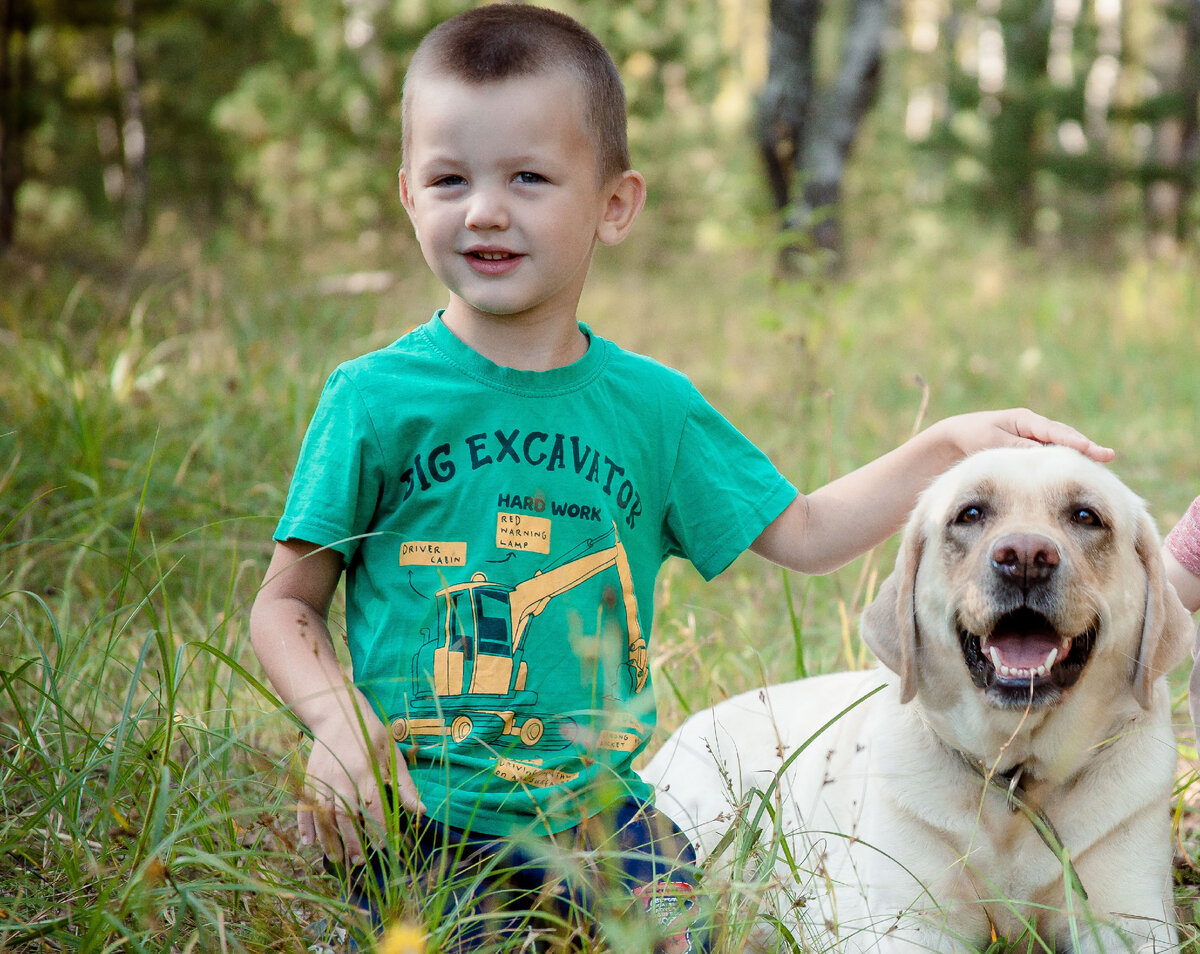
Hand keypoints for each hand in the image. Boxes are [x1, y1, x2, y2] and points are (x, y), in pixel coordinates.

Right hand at [298, 708, 424, 865]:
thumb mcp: (393, 755)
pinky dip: (305, 825)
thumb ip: (405, 786)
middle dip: (352, 841)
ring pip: (324, 814)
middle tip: (359, 863)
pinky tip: (309, 843)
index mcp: (367, 770)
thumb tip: (422, 812)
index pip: (373, 807)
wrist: (338, 713)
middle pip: (346, 815)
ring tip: (337, 859)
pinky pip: (305, 805)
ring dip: (329, 839)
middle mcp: (343, 776)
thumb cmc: (371, 735)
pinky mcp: (309, 777)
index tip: (384, 848)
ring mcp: (323, 777)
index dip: (379, 830)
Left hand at [933, 408, 1113, 462]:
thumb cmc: (973, 436)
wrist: (957, 437)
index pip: (1053, 431)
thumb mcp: (991, 441)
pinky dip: (1064, 462)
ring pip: (1060, 447)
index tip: (1089, 448)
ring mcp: (1034, 438)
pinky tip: (1078, 472)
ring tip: (1101, 464)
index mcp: (1024, 420)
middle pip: (1064, 437)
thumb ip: (1016, 447)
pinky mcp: (1032, 450)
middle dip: (1085, 447)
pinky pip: (1052, 455)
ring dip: (1078, 456)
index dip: (1072, 441)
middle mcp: (1034, 427)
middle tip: (1107, 456)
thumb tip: (1042, 453)